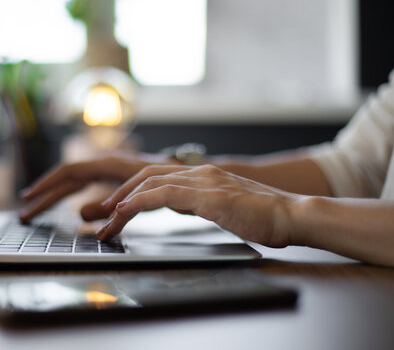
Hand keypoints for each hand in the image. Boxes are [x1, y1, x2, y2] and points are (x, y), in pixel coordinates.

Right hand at [19, 153, 173, 221]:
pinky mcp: (111, 179)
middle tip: (24, 214)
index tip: (29, 198)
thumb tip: (80, 214)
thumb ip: (111, 204)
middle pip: (66, 179)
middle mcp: (104, 164)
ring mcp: (106, 170)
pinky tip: (60, 205)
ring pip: (73, 183)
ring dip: (53, 197)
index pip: (68, 172)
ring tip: (34, 211)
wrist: (186, 170)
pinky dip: (68, 196)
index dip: (47, 186)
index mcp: (108, 164)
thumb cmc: (167, 178)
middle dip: (44, 197)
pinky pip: (83, 186)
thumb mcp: (140, 193)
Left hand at [97, 164, 300, 247]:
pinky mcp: (207, 195)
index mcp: (204, 175)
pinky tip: (124, 211)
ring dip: (121, 201)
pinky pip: (162, 194)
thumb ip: (200, 203)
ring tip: (105, 221)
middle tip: (100, 213)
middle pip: (146, 175)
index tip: (115, 207)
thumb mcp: (224, 208)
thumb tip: (180, 207)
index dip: (132, 189)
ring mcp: (203, 181)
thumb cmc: (264, 218)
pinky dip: (138, 202)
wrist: (293, 216)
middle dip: (118, 193)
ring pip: (149, 183)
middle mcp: (200, 173)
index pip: (158, 176)